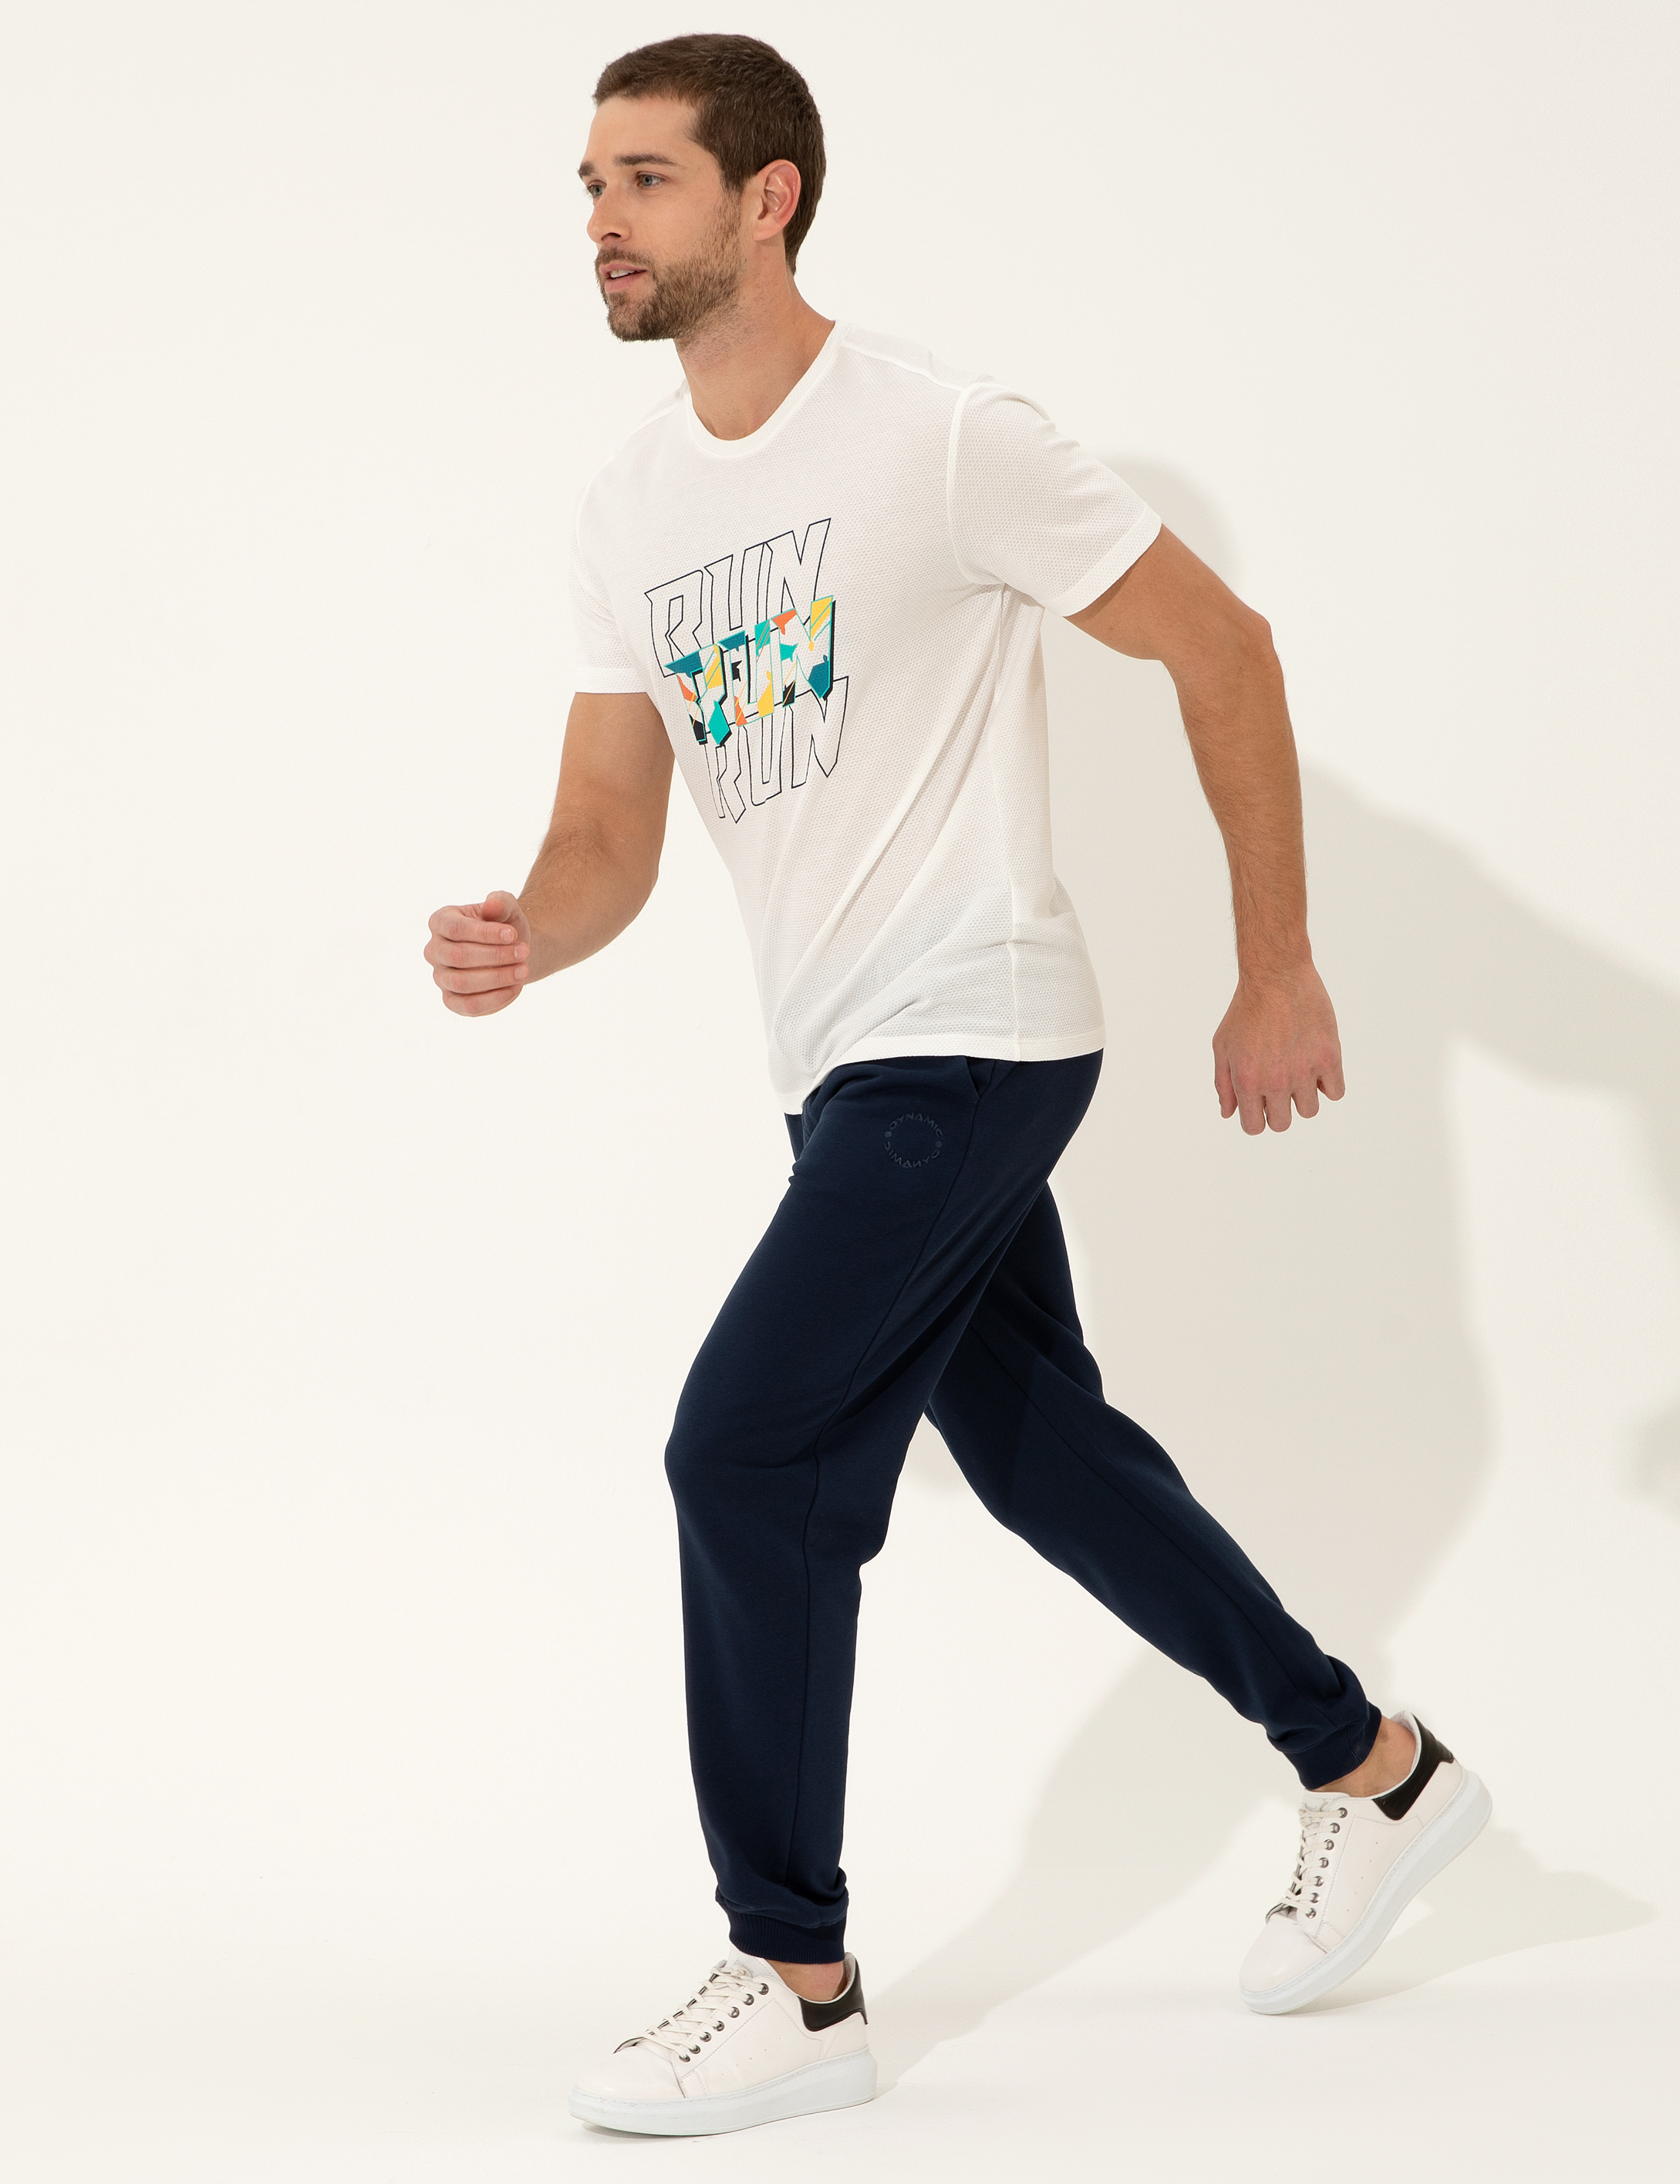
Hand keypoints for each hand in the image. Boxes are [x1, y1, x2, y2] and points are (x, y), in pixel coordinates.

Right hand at [424, 891, 530, 1016]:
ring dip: (497, 978)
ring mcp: (440, 977)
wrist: (511, 950)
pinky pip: (468, 1006)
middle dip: (496, 956)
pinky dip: (495, 999)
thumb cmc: (503, 925)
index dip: (485, 933)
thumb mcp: (507, 908)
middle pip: (458, 957)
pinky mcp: (452, 1001)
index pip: (456, 929)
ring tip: (523, 970)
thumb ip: (500, 902)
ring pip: (462, 983)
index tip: (513, 934)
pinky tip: (516, 987)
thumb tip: (491, 904)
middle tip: (524, 952)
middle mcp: (434, 950)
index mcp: (440, 922)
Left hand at [1212, 964, 1344, 1133]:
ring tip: (1298, 1072)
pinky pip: (1336, 1092)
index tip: (1260, 1105)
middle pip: (1283, 1124)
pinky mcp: (1329, 1057)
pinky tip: (1317, 1066)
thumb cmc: (1245, 1009)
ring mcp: (1305, 1071)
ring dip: (1303, 1097)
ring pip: (1310, 1111)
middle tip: (1279, 1087)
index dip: (1256, 1119)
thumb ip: (1223, 1084)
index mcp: (1247, 1081)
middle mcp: (1275, 1081)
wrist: (1277, 976)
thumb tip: (1228, 1114)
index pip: (1255, 1127)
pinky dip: (1328, 1084)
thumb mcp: (1222, 1046)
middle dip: (1278, 1111)